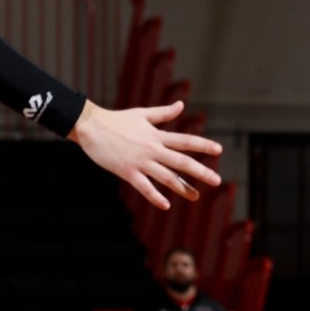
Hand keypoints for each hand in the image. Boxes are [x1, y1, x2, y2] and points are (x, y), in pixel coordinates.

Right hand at [70, 100, 222, 209]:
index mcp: (156, 136)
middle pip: (181, 161)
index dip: (203, 145)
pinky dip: (155, 196)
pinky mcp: (126, 171)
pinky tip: (166, 205)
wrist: (90, 126)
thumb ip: (163, 113)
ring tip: (196, 197)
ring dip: (182, 187)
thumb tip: (181, 105)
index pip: (185, 141)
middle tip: (217, 181)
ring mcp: (140, 161)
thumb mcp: (142, 114)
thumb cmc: (116, 120)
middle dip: (201, 171)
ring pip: (165, 176)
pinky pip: (143, 186)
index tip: (219, 150)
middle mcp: (152, 149)